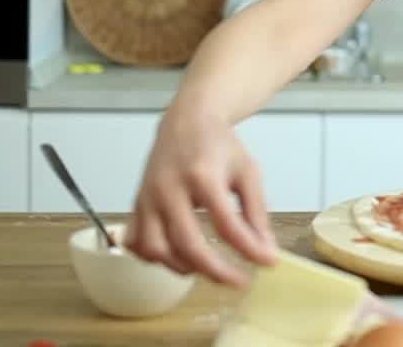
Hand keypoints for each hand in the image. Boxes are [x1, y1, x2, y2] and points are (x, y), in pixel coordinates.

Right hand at [123, 110, 277, 288]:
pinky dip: (155, 257)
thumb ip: (256, 213)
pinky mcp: (136, 203)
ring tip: (207, 265)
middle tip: (237, 281)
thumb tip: (264, 252)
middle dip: (215, 271)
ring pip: (156, 249)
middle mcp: (169, 187)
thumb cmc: (218, 145)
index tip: (266, 264)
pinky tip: (177, 254)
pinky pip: (137, 242)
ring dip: (183, 266)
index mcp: (202, 175)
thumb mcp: (247, 172)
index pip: (226, 223)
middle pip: (186, 243)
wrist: (186, 120)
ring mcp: (148, 196)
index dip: (248, 249)